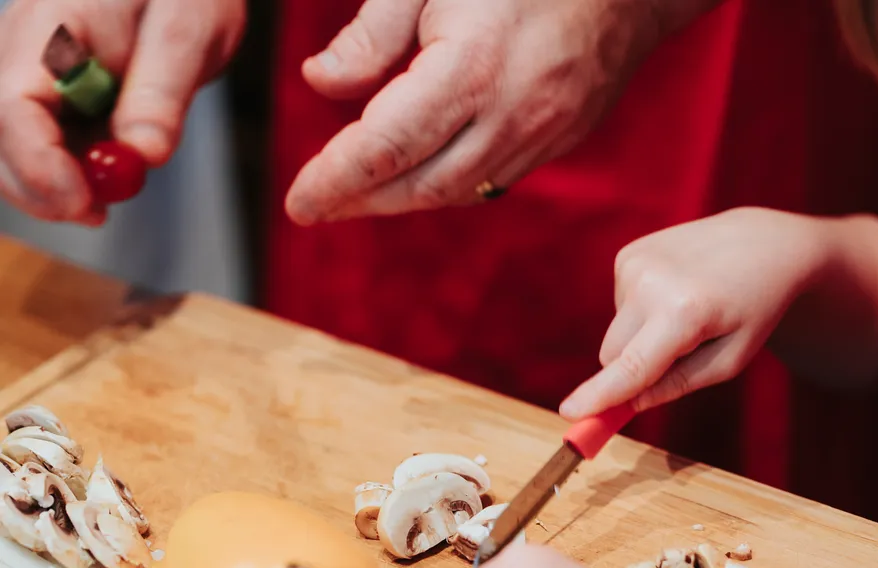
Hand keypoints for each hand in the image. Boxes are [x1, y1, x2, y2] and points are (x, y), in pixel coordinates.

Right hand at [0, 0, 244, 224]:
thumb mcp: (189, 31)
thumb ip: (163, 92)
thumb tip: (144, 154)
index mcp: (50, 28)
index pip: (15, 105)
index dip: (40, 164)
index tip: (82, 200)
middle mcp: (23, 53)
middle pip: (1, 138)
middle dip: (41, 188)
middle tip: (97, 213)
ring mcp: (31, 77)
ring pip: (14, 151)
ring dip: (53, 188)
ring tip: (108, 199)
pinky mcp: (51, 99)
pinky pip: (42, 148)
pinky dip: (67, 177)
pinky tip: (106, 182)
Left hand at [284, 0, 662, 223]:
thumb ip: (372, 33)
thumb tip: (320, 83)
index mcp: (471, 67)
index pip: (385, 148)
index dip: (335, 181)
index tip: (299, 204)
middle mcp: (509, 115)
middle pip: (417, 185)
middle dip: (359, 201)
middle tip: (314, 206)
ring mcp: (542, 135)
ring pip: (454, 192)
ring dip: (399, 200)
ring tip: (354, 196)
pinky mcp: (559, 141)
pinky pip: (490, 181)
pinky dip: (443, 185)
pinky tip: (416, 175)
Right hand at [559, 207, 829, 419]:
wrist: (762, 242)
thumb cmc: (754, 307)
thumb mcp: (731, 358)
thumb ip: (679, 383)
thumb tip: (631, 403)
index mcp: (685, 313)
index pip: (633, 366)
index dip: (599, 394)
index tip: (569, 413)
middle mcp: (652, 284)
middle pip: (614, 354)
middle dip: (634, 368)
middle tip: (681, 351)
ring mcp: (636, 264)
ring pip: (617, 332)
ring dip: (642, 334)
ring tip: (686, 310)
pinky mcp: (628, 255)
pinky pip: (620, 306)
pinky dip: (642, 309)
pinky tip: (674, 291)